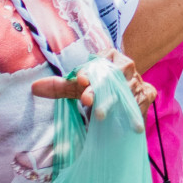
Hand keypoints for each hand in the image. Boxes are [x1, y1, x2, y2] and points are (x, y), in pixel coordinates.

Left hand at [31, 51, 156, 115]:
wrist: (126, 99)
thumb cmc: (98, 90)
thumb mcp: (79, 88)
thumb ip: (60, 87)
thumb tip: (34, 88)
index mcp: (109, 58)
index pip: (100, 60)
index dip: (91, 70)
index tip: (80, 79)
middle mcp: (126, 66)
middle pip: (114, 74)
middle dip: (99, 88)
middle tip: (86, 100)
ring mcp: (138, 80)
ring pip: (126, 89)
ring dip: (112, 103)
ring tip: (99, 116)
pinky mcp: (148, 94)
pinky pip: (140, 102)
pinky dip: (133, 113)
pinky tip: (127, 125)